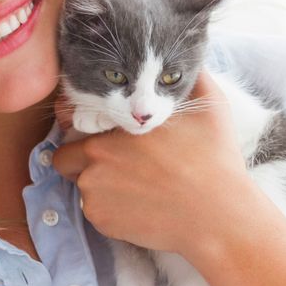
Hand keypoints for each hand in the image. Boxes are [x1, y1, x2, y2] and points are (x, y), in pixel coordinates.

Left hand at [51, 73, 257, 254]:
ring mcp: (95, 195)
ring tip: (137, 189)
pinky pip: (97, 214)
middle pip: (68, 160)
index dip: (89, 132)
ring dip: (101, 187)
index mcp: (112, 130)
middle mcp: (94, 161)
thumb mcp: (211, 104)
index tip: (108, 140)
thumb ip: (193, 76)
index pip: (73, 126)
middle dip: (84, 162)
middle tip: (119, 167)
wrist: (218, 216)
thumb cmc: (213, 160)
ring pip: (83, 188)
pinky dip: (113, 212)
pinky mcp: (103, 223)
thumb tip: (188, 61)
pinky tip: (142, 207)